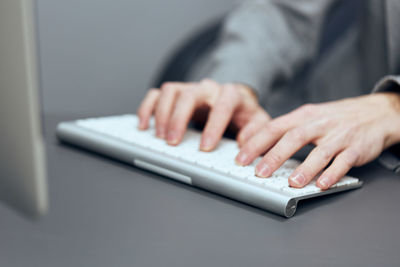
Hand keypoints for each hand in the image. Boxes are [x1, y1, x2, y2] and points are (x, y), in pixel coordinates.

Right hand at [137, 79, 269, 150]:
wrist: (234, 99)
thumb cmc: (243, 113)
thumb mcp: (258, 122)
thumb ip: (256, 131)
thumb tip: (244, 142)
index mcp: (230, 94)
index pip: (222, 105)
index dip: (213, 126)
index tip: (205, 147)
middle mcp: (208, 88)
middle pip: (189, 94)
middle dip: (179, 118)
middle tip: (173, 142)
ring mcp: (189, 88)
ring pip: (170, 91)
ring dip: (162, 114)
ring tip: (161, 137)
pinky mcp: (175, 93)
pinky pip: (156, 94)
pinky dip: (147, 108)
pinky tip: (145, 125)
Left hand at [235, 93, 399, 188]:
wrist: (376, 113)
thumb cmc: (336, 118)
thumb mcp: (309, 116)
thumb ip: (286, 129)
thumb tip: (257, 144)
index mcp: (304, 116)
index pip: (275, 127)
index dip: (256, 142)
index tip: (241, 157)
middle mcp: (320, 124)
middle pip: (293, 138)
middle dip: (274, 156)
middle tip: (259, 172)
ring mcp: (339, 136)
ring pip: (320, 151)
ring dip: (305, 168)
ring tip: (291, 183)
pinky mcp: (357, 148)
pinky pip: (344, 162)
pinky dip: (333, 174)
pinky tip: (322, 184)